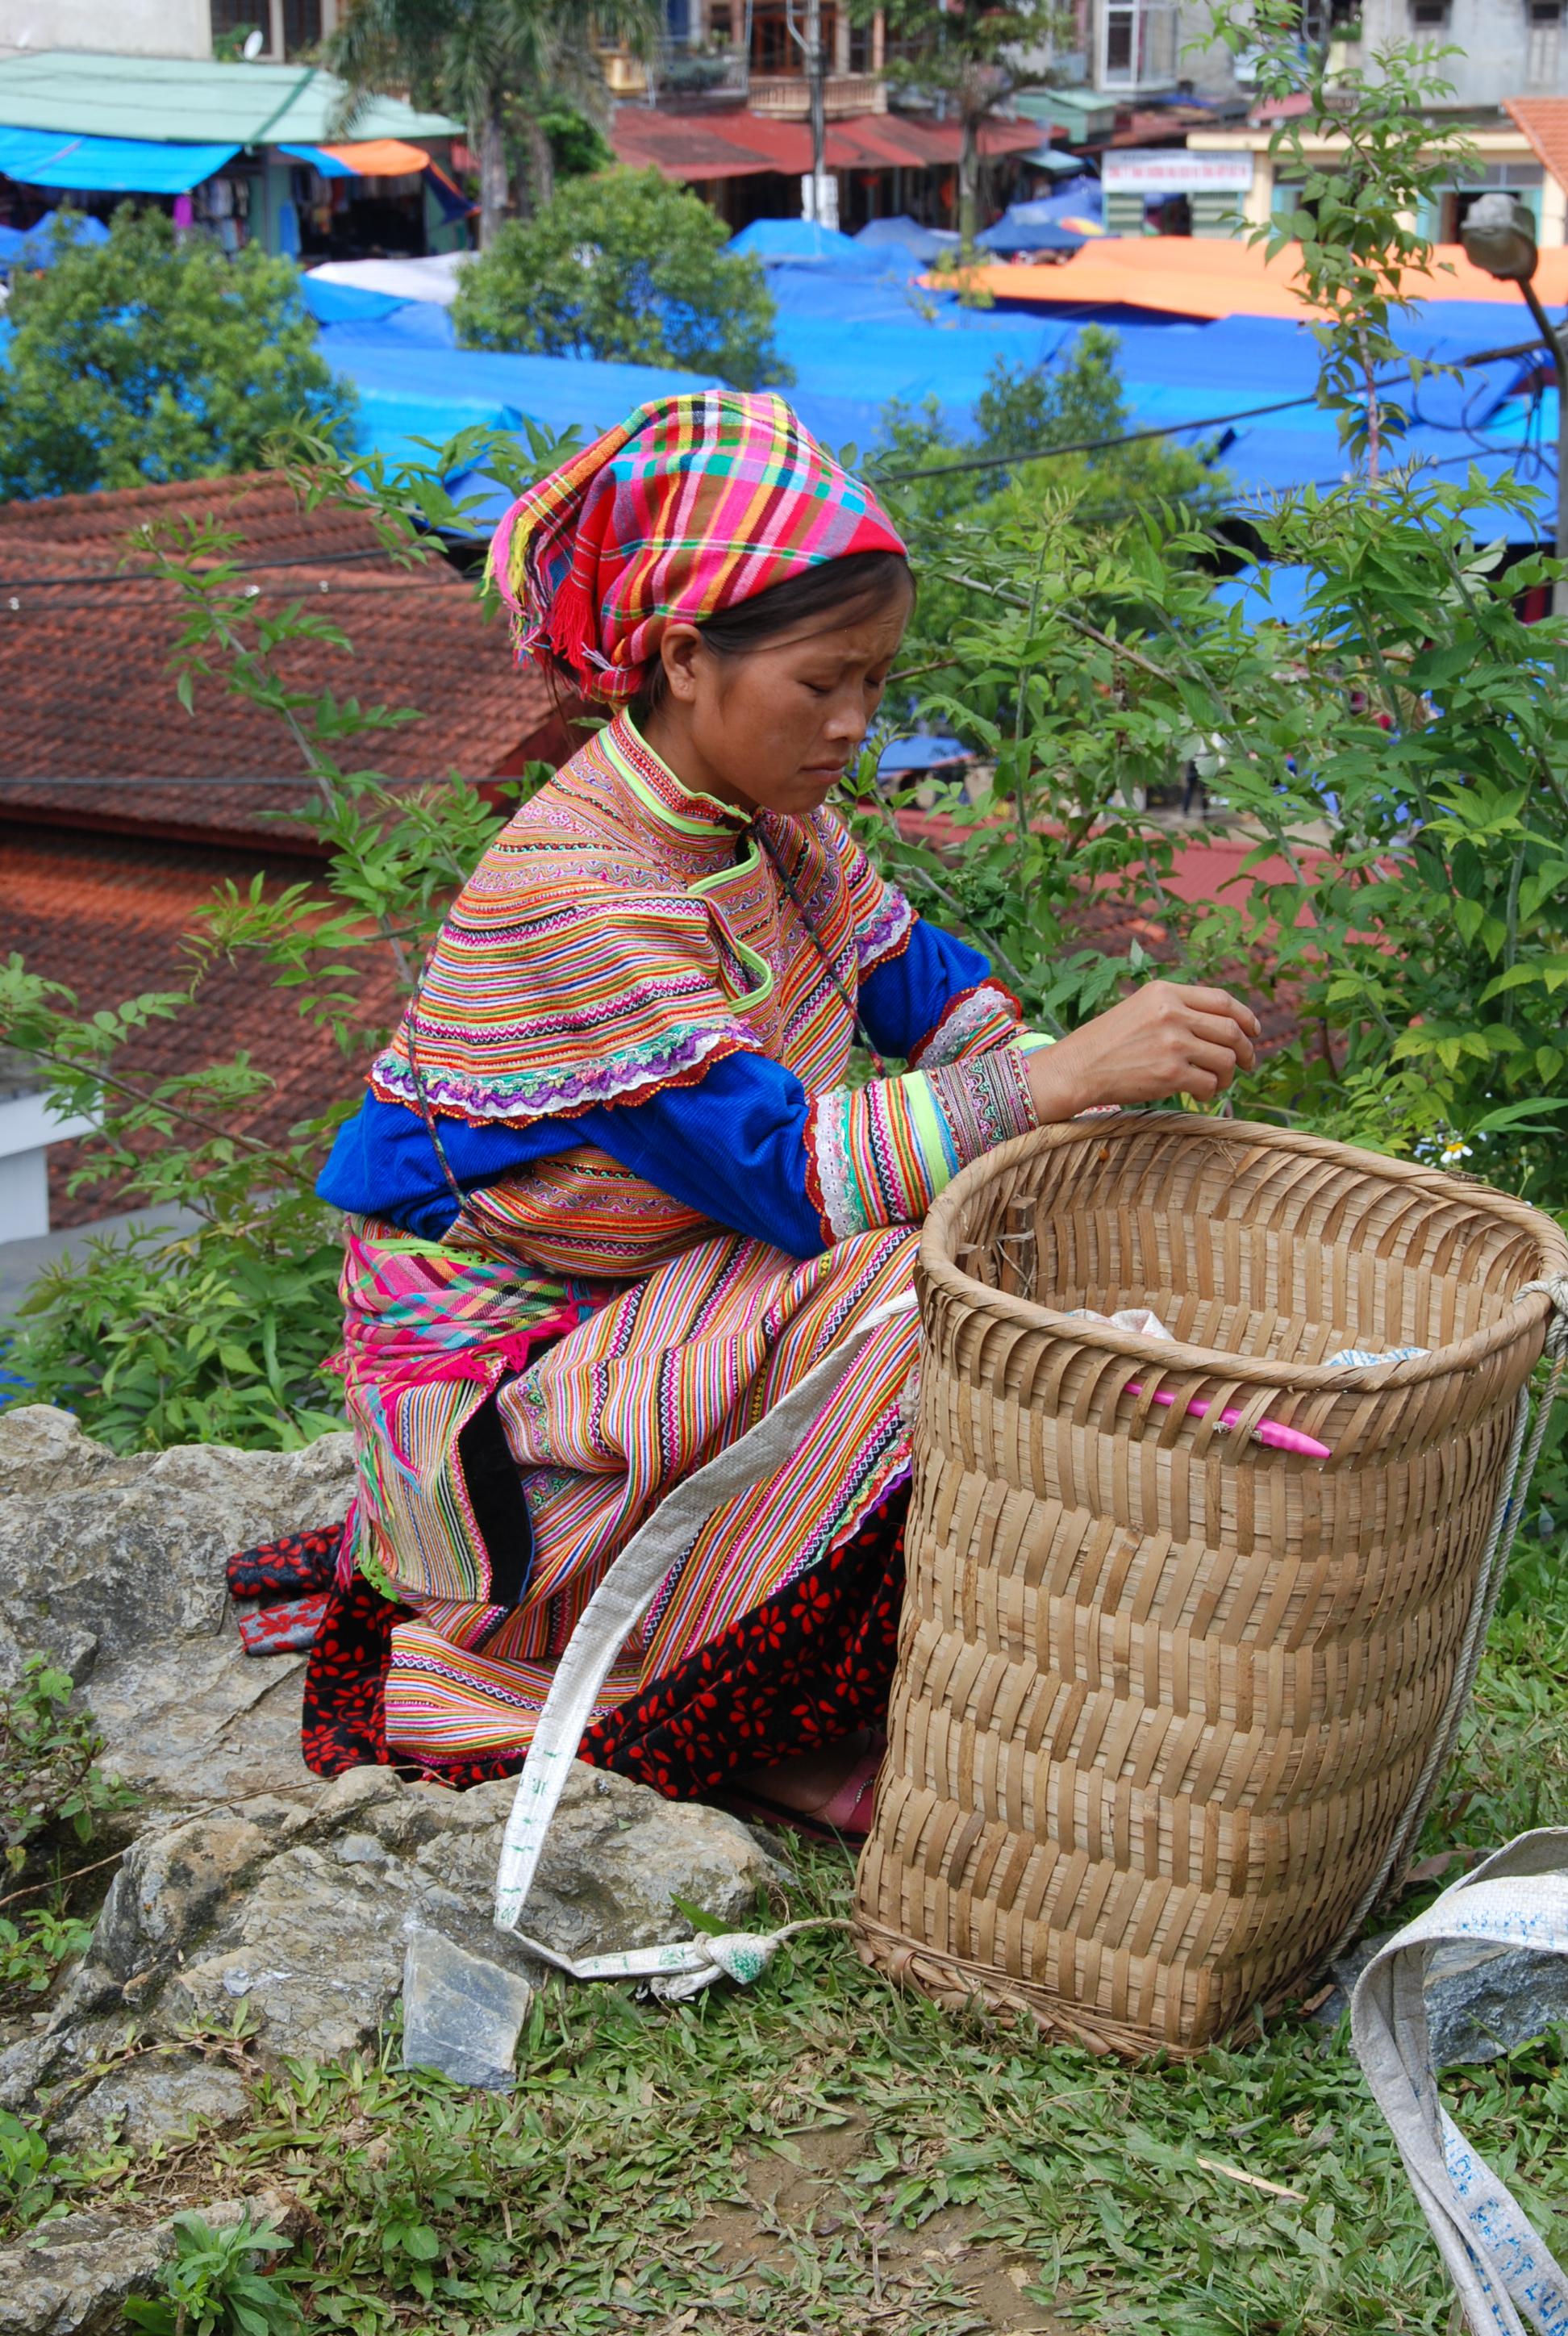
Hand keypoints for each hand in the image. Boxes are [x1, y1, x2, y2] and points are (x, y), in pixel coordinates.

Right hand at [1026, 981, 1260, 1120]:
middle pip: (1231, 1029)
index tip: (1253, 1031)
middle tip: (1246, 1063)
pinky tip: (1200, 1094)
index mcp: (1165, 992)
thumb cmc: (1107, 1042)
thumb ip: (1177, 1008)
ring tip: (1217, 1082)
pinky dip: (1211, 1092)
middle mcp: (1171, 1013)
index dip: (1245, 1016)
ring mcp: (1172, 1043)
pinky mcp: (1170, 1073)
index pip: (1222, 1000)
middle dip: (1245, 1049)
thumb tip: (1224, 1024)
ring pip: (1225, 1058)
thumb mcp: (1141, 1009)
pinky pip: (1209, 1083)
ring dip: (1227, 1074)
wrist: (1077, 1068)